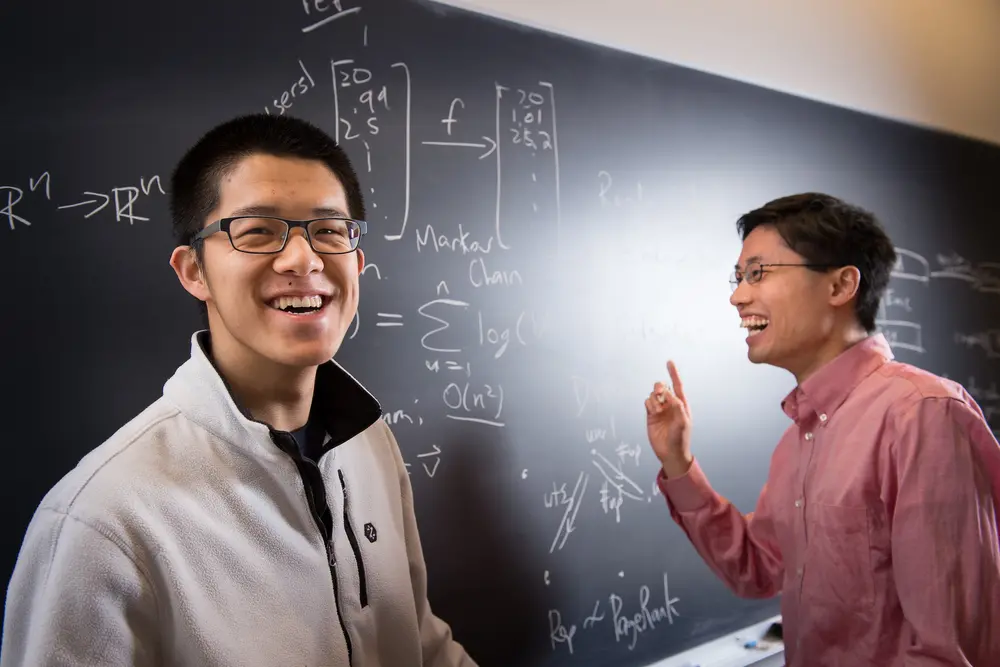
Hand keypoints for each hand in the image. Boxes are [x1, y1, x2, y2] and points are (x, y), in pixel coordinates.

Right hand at [644, 360, 692, 476]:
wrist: (670, 452)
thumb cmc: (680, 438)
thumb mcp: (682, 421)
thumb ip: (677, 405)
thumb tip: (669, 393)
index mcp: (681, 404)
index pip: (677, 385)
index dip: (673, 373)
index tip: (669, 362)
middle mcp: (670, 405)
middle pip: (663, 387)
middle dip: (660, 387)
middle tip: (660, 393)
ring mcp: (660, 410)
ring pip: (653, 394)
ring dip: (655, 399)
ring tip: (658, 410)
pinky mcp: (651, 415)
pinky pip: (647, 402)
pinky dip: (649, 404)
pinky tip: (653, 412)